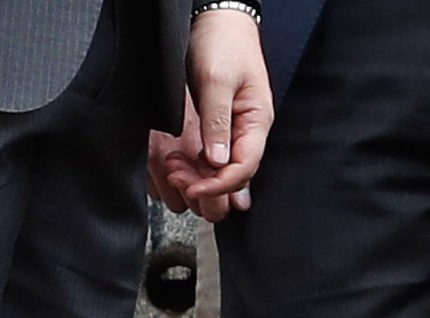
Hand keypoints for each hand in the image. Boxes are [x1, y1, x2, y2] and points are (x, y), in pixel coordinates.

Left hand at [147, 11, 271, 220]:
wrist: (217, 18)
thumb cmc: (223, 41)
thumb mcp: (217, 80)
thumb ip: (217, 121)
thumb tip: (218, 161)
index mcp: (256, 121)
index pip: (244, 169)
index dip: (219, 185)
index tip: (193, 187)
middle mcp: (247, 131)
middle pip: (233, 176)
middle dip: (205, 184)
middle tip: (176, 176)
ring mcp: (233, 130)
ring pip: (220, 171)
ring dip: (196, 176)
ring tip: (173, 167)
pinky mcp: (218, 127)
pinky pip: (210, 158)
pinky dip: (194, 165)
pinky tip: (178, 161)